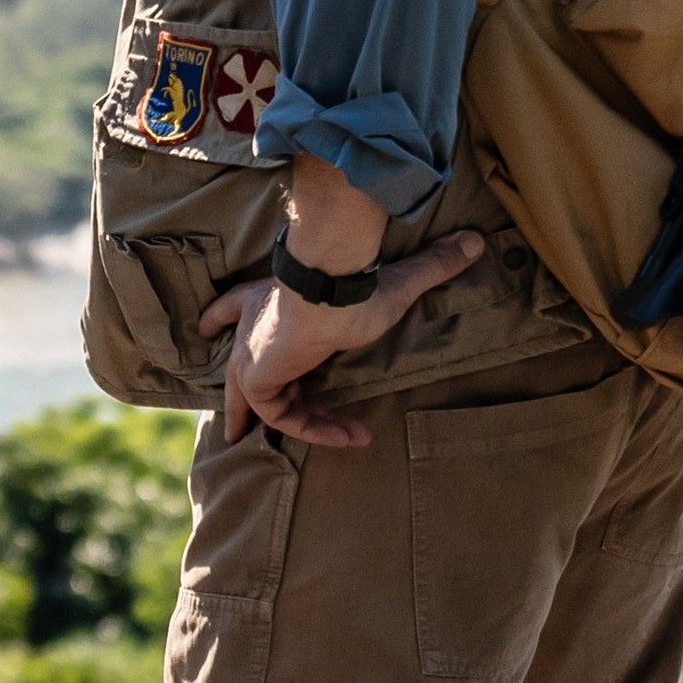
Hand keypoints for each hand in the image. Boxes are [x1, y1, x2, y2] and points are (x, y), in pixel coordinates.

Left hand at [204, 229, 484, 450]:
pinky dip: (315, 430)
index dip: (220, 315)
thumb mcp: (396, 280)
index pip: (234, 305)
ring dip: (299, 424)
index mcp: (268, 296)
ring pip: (260, 402)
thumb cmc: (353, 277)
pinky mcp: (259, 380)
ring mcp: (251, 355)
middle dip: (235, 402)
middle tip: (235, 431)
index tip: (206, 326)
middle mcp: (252, 326)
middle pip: (233, 367)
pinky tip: (349, 434)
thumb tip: (476, 242)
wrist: (329, 280)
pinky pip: (282, 417)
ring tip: (339, 440)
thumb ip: (432, 266)